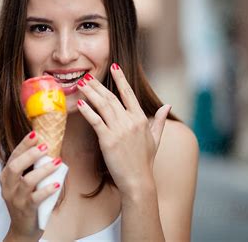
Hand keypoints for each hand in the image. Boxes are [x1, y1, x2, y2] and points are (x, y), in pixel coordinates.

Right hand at [0, 131, 61, 240]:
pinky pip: (36, 198)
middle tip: (45, 146)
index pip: (13, 156)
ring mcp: (15, 199)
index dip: (24, 144)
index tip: (35, 133)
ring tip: (56, 162)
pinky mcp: (25, 209)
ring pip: (27, 181)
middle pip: (15, 166)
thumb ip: (30, 168)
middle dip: (30, 154)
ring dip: (43, 170)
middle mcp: (8, 186)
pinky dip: (47, 189)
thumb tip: (47, 147)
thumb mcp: (23, 183)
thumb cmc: (26, 200)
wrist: (22, 229)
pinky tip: (57, 183)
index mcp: (6, 177)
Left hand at [76, 63, 171, 195]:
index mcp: (141, 118)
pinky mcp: (108, 139)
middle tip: (86, 75)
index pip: (129, 93)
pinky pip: (95, 121)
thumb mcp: (156, 138)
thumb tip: (167, 106)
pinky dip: (87, 111)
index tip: (113, 66)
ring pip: (102, 105)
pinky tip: (80, 103)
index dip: (120, 79)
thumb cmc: (145, 161)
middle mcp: (130, 121)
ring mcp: (119, 130)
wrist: (138, 180)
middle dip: (97, 84)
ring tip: (81, 83)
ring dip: (90, 93)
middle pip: (111, 97)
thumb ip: (160, 120)